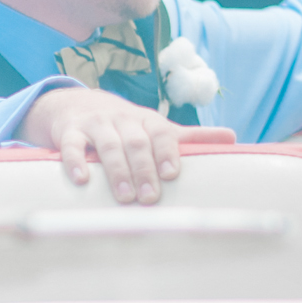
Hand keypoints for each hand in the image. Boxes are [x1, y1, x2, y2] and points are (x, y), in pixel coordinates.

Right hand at [23, 87, 188, 204]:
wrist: (79, 104)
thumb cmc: (128, 124)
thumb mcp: (158, 127)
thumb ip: (192, 136)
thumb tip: (232, 138)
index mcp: (148, 120)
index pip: (161, 133)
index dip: (167, 152)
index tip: (173, 174)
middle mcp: (123, 119)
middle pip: (136, 143)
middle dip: (144, 170)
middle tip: (150, 198)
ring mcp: (95, 124)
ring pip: (108, 145)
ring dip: (117, 171)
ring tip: (125, 197)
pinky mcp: (69, 131)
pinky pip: (71, 146)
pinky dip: (75, 162)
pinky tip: (83, 180)